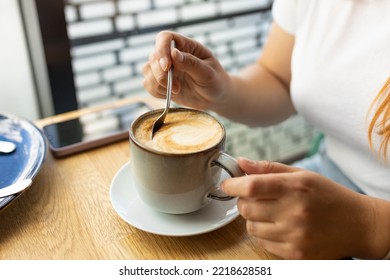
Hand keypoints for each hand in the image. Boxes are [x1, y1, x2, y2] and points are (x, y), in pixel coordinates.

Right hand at [142, 31, 229, 109]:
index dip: (161, 50)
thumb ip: (191, 63)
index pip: (165, 38)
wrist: (214, 97)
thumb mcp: (208, 73)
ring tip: (176, 91)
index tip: (167, 67)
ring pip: (147, 70)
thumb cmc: (215, 81)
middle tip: (177, 88)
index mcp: (186, 46)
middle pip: (153, 57)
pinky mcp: (161, 82)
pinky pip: (148, 84)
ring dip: (158, 84)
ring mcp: (165, 68)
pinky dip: (156, 91)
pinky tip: (171, 95)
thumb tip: (174, 53)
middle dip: (161, 75)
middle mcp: (172, 55)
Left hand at [221, 158, 371, 258]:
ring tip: (270, 213)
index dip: (233, 185)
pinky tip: (279, 227)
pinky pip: (262, 244)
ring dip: (253, 218)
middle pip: (246, 208)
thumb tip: (241, 162)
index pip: (252, 186)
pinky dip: (264, 234)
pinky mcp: (295, 254)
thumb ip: (269, 168)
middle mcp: (294, 212)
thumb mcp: (302, 174)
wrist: (357, 224)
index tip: (227, 185)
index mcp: (295, 187)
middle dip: (243, 201)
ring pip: (251, 227)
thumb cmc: (328, 195)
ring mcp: (295, 236)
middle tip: (253, 198)